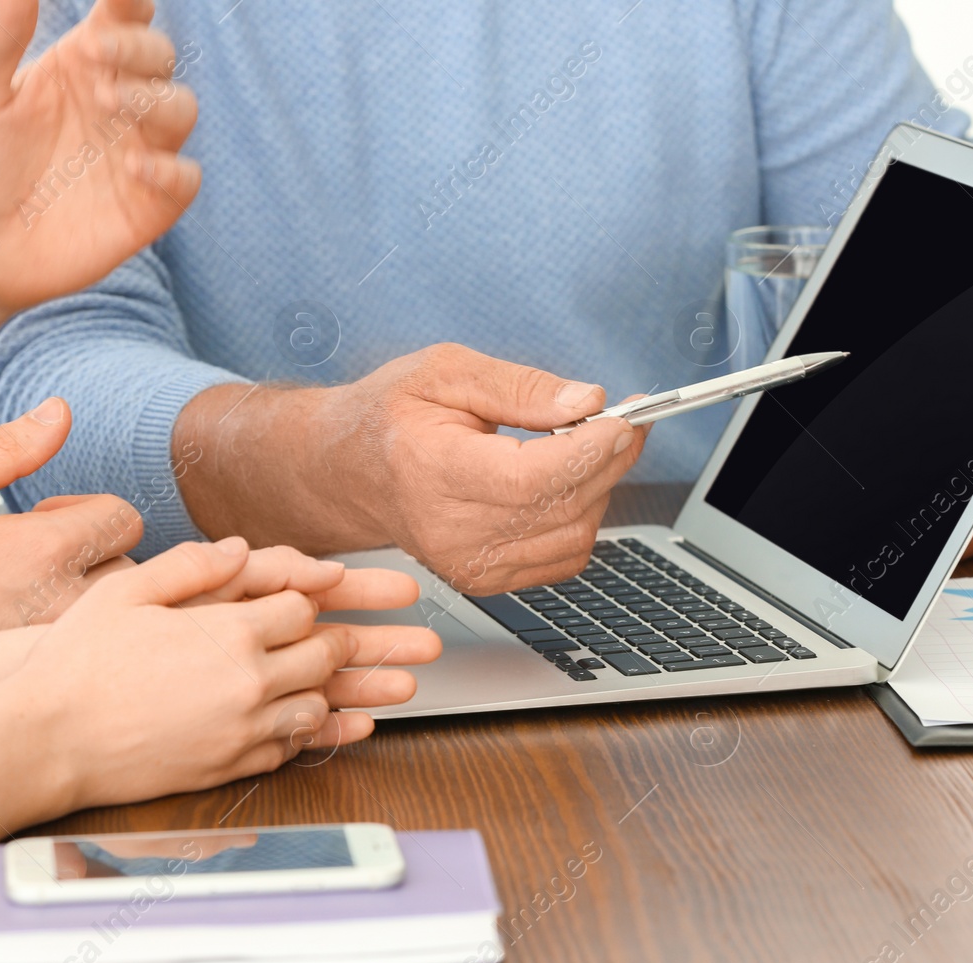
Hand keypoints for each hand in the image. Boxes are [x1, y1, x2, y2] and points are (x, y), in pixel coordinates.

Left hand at [0, 0, 200, 313]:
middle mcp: (118, 103)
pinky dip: (171, 168)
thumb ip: (0, 37)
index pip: (124, 17)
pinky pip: (185, 178)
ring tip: (110, 104)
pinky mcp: (151, 204)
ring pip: (181, 109)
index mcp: (82, 65)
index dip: (130, 0)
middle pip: (159, 56)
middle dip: (137, 48)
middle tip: (95, 55)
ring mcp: (139, 152)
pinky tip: (134, 167)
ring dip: (155, 100)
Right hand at [0, 397, 142, 648]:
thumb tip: (60, 409)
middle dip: (95, 551)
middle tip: (40, 558)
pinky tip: (39, 624)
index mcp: (40, 551)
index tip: (44, 520)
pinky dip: (87, 630)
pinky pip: (102, 644)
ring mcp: (62, 646)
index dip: (86, 511)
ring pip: (120, 608)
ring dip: (92, 592)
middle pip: (131, 563)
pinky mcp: (52, 674)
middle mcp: (63, 603)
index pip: (122, 517)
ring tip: (35, 591)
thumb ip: (2, 450)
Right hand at [5, 538, 440, 807]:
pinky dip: (307, 734)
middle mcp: (248, 682)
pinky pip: (291, 749)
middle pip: (324, 655)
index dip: (307, 599)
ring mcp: (244, 730)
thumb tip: (241, 549)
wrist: (47, 740)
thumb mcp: (127, 591)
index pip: (302, 608)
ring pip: (316, 705)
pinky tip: (309, 724)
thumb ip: (192, 565)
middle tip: (346, 637)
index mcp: (228, 632)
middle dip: (337, 642)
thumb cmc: (77, 663)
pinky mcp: (232, 767)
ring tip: (321, 679)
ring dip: (323, 689)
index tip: (305, 599)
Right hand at [177, 344, 649, 595]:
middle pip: (562, 507)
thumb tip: (587, 401)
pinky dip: (580, 519)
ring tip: (589, 446)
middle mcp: (449, 532)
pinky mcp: (485, 581)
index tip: (625, 418)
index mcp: (433, 472)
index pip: (533, 478)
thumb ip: (520, 386)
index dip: (591, 450)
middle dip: (610, 460)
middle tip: (626, 420)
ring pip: (573, 536)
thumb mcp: (446, 371)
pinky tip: (565, 484)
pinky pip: (564, 558)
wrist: (346, 472)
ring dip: (599, 489)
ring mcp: (467, 565)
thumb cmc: (389, 417)